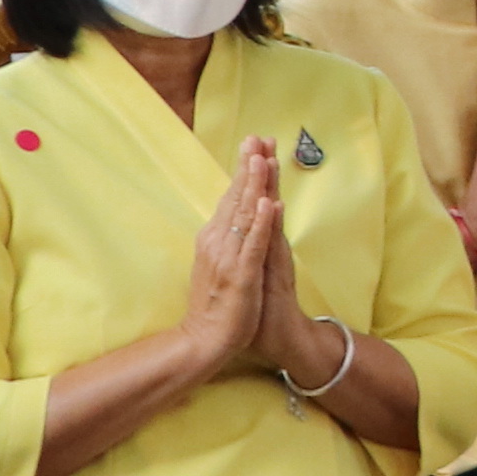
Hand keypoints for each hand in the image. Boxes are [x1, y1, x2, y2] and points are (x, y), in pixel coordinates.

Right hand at [186, 141, 289, 383]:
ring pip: (246, 215)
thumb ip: (227, 237)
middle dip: (249, 167)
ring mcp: (229, 257)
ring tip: (264, 158)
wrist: (205, 338)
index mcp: (214, 238)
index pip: (231, 197)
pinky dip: (263, 223)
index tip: (253, 144)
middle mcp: (218, 242)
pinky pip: (255, 245)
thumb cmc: (216, 302)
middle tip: (258, 137)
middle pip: (237, 198)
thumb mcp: (220, 262)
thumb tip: (233, 214)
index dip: (243, 170)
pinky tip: (271, 204)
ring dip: (255, 185)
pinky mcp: (242, 275)